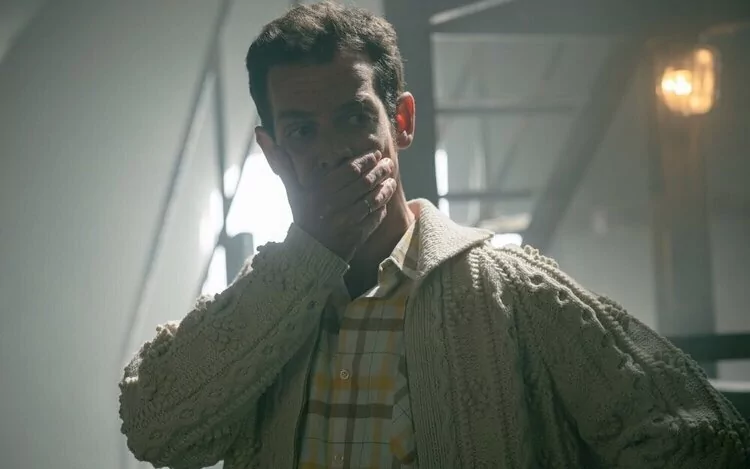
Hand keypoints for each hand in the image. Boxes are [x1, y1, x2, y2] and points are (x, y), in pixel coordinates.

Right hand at [266, 145, 397, 261]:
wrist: (308, 252)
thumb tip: (260, 131)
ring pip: (372, 199)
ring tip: (390, 177)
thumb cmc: (302, 215)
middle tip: (388, 162)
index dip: (365, 160)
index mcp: (318, 192)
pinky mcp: (357, 236)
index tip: (374, 154)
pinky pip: (375, 217)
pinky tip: (386, 196)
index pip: (349, 170)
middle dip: (379, 170)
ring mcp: (346, 222)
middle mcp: (332, 206)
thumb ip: (280, 160)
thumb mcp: (291, 188)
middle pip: (364, 182)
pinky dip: (383, 206)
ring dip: (385, 186)